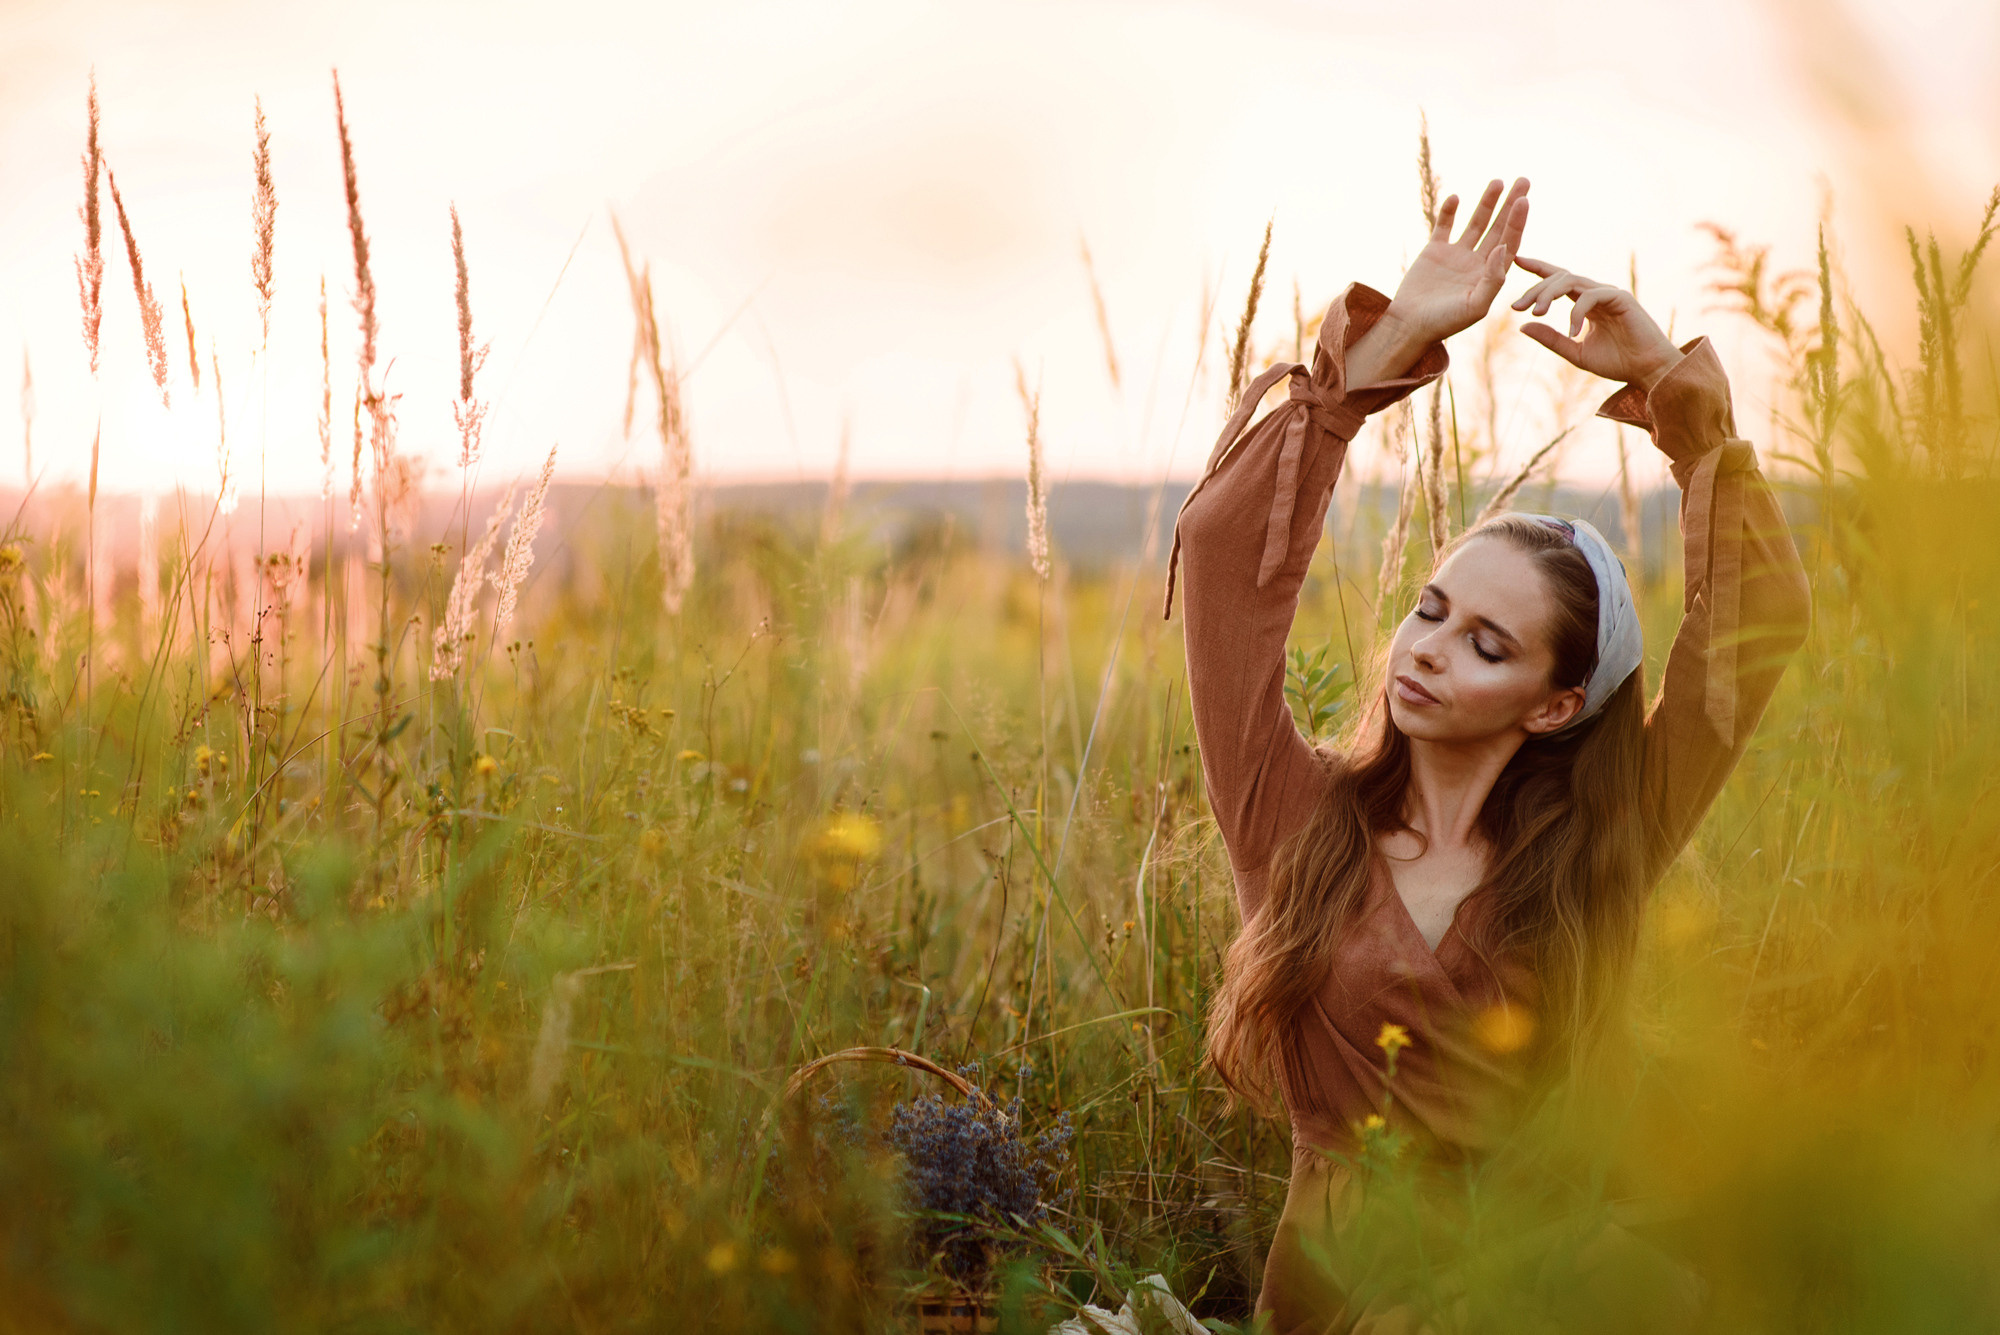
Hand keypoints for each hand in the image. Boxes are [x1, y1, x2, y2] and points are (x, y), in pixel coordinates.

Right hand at [1383, 178, 1530, 344]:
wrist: (1409, 326)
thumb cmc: (1444, 323)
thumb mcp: (1474, 306)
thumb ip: (1493, 279)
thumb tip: (1504, 248)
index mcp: (1490, 275)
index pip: (1509, 242)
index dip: (1517, 222)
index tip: (1523, 200)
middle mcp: (1477, 262)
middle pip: (1499, 227)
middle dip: (1511, 205)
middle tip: (1524, 181)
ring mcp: (1456, 255)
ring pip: (1476, 223)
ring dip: (1487, 202)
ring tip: (1498, 181)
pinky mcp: (1434, 251)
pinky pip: (1444, 226)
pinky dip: (1449, 211)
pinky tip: (1456, 197)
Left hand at [1510, 258, 1682, 390]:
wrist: (1647, 371)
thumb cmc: (1616, 362)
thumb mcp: (1575, 352)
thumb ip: (1551, 339)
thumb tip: (1522, 327)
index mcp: (1585, 303)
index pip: (1558, 279)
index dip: (1537, 268)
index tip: (1515, 261)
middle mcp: (1595, 293)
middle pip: (1559, 278)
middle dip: (1535, 289)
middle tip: (1517, 307)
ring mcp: (1609, 293)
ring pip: (1571, 281)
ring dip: (1549, 294)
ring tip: (1536, 313)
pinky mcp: (1621, 298)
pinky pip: (1591, 296)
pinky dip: (1576, 312)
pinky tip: (1572, 331)